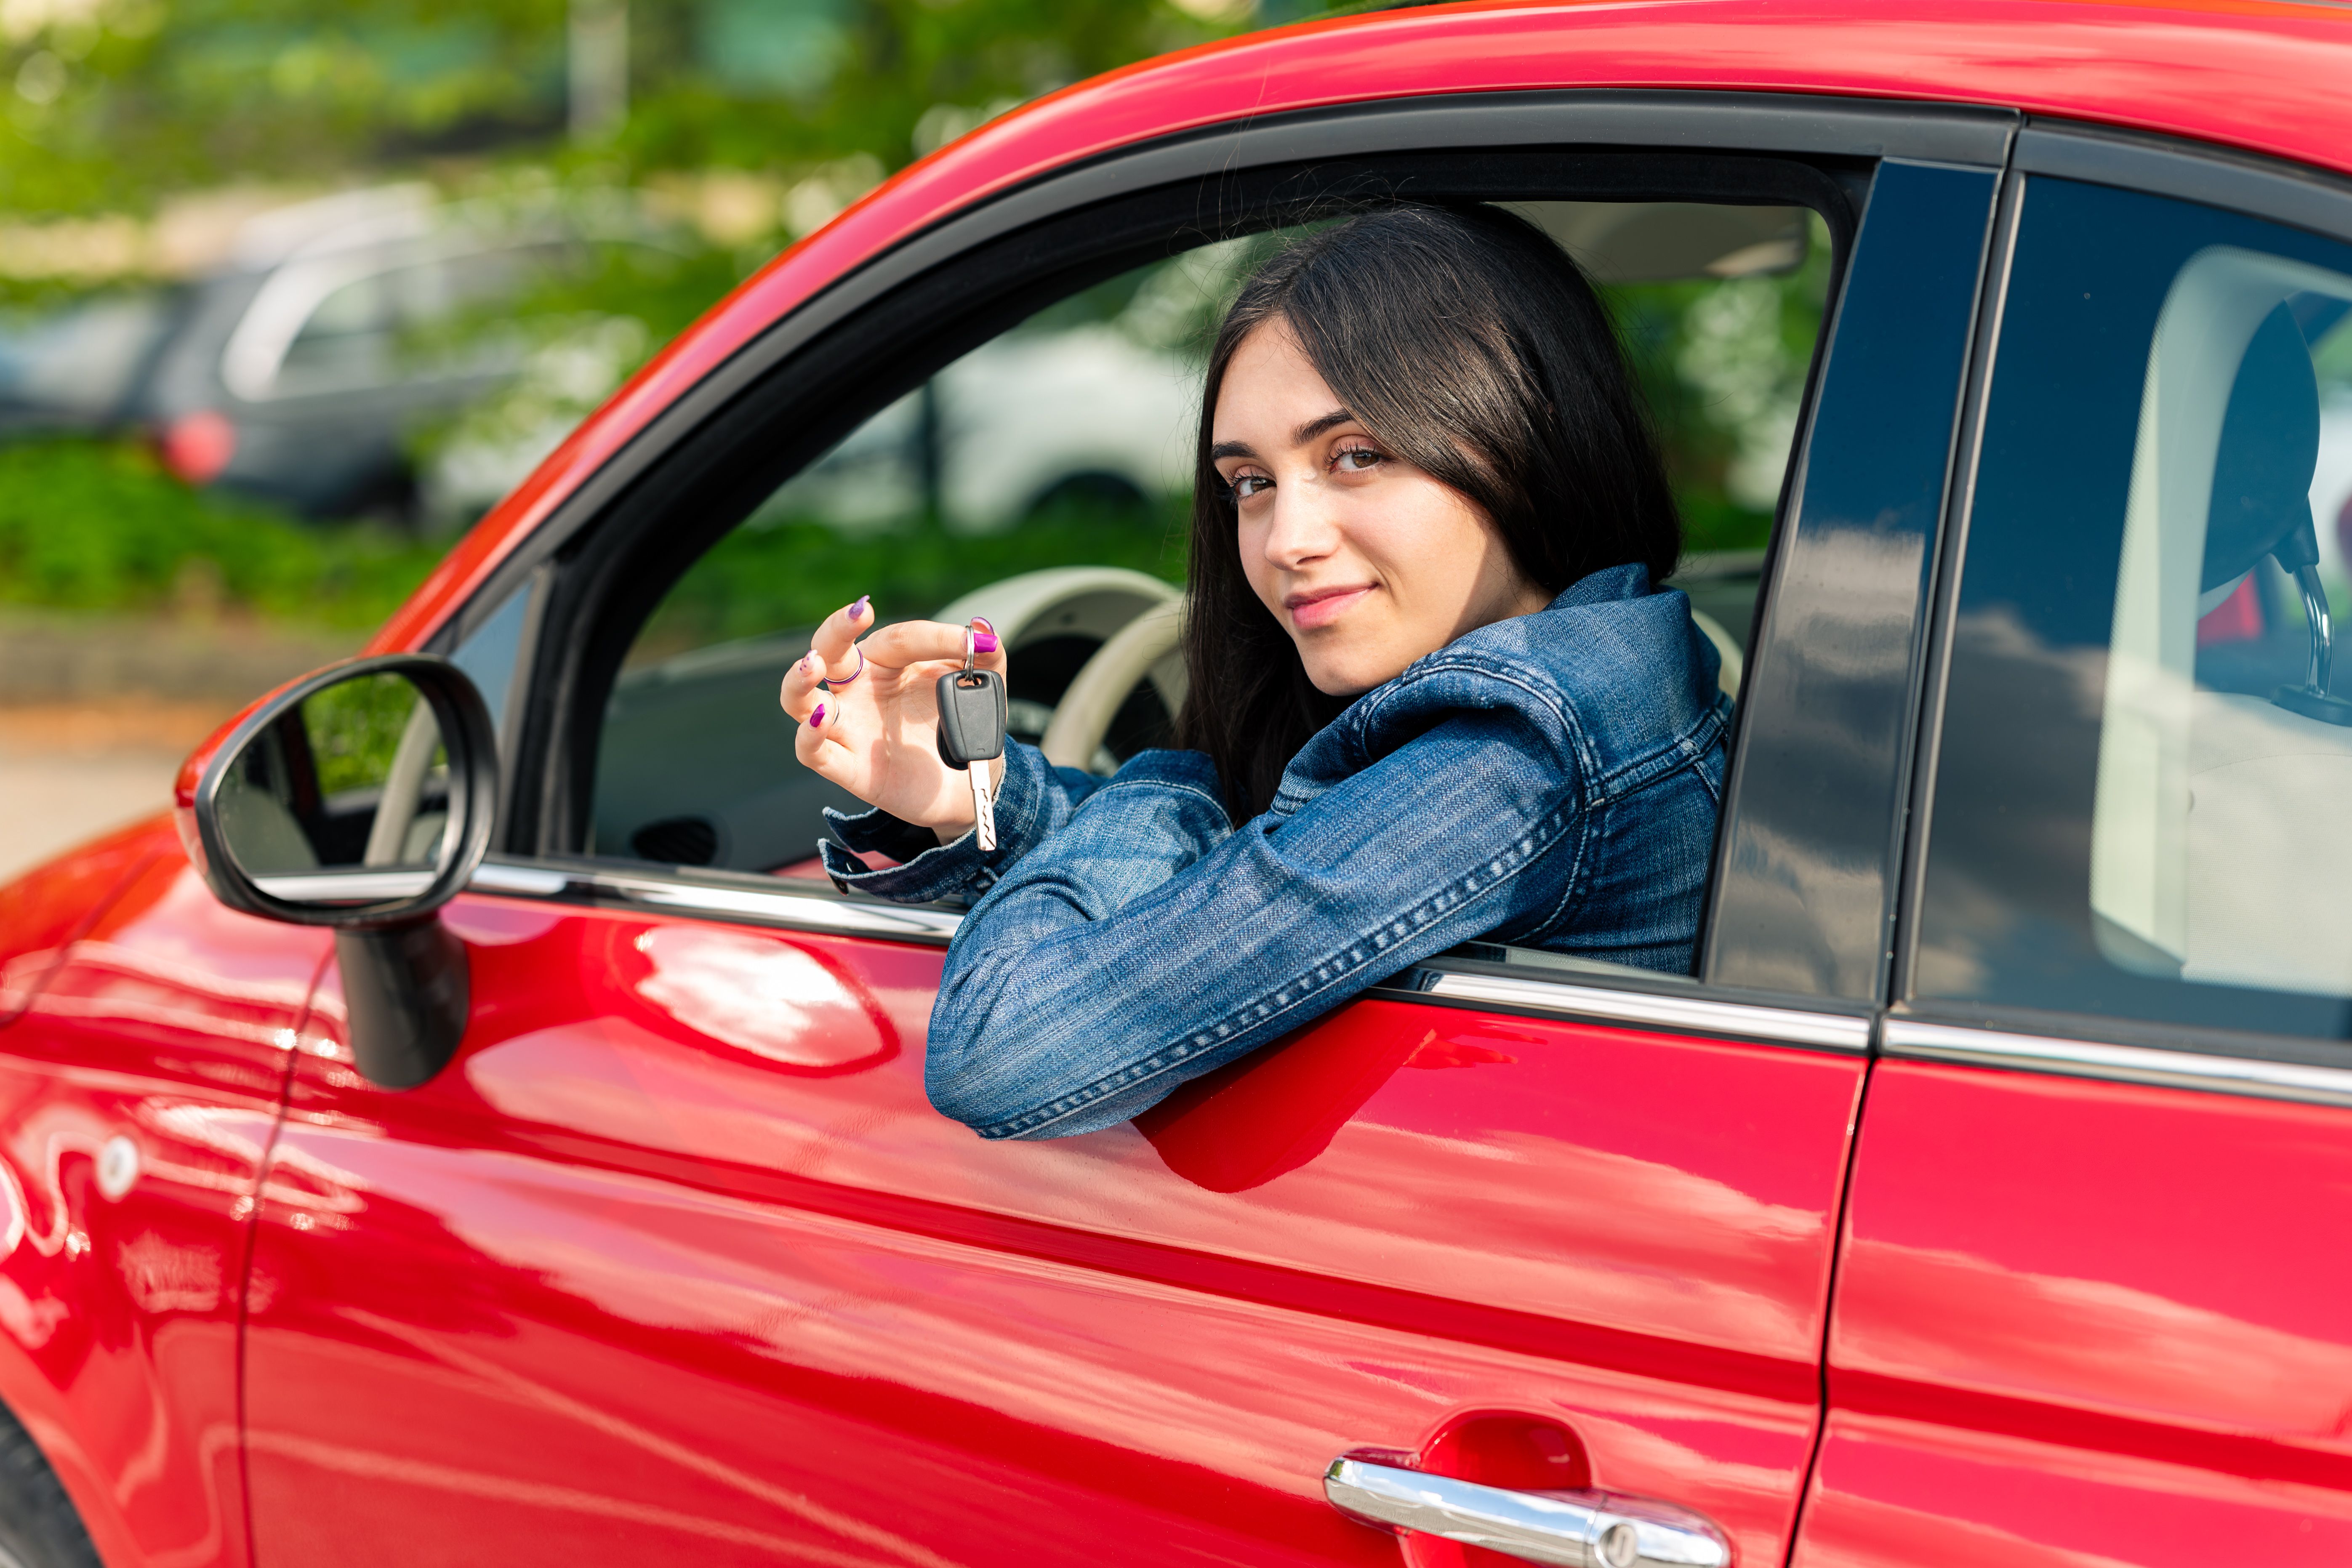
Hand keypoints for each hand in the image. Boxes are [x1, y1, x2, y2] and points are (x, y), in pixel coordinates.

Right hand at [780, 597, 1007, 836]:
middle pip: (829, 650)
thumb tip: (982, 628)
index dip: (934, 637)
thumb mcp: (982, 688)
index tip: (969, 644)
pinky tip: (818, 721)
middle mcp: (858, 689)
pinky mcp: (847, 767)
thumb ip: (986, 657)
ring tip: (812, 664)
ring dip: (798, 680)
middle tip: (858, 613)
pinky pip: (812, 751)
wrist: (969, 782)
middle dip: (837, 629)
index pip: (899, 639)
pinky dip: (808, 736)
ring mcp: (847, 726)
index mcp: (887, 662)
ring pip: (800, 699)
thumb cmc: (960, 724)